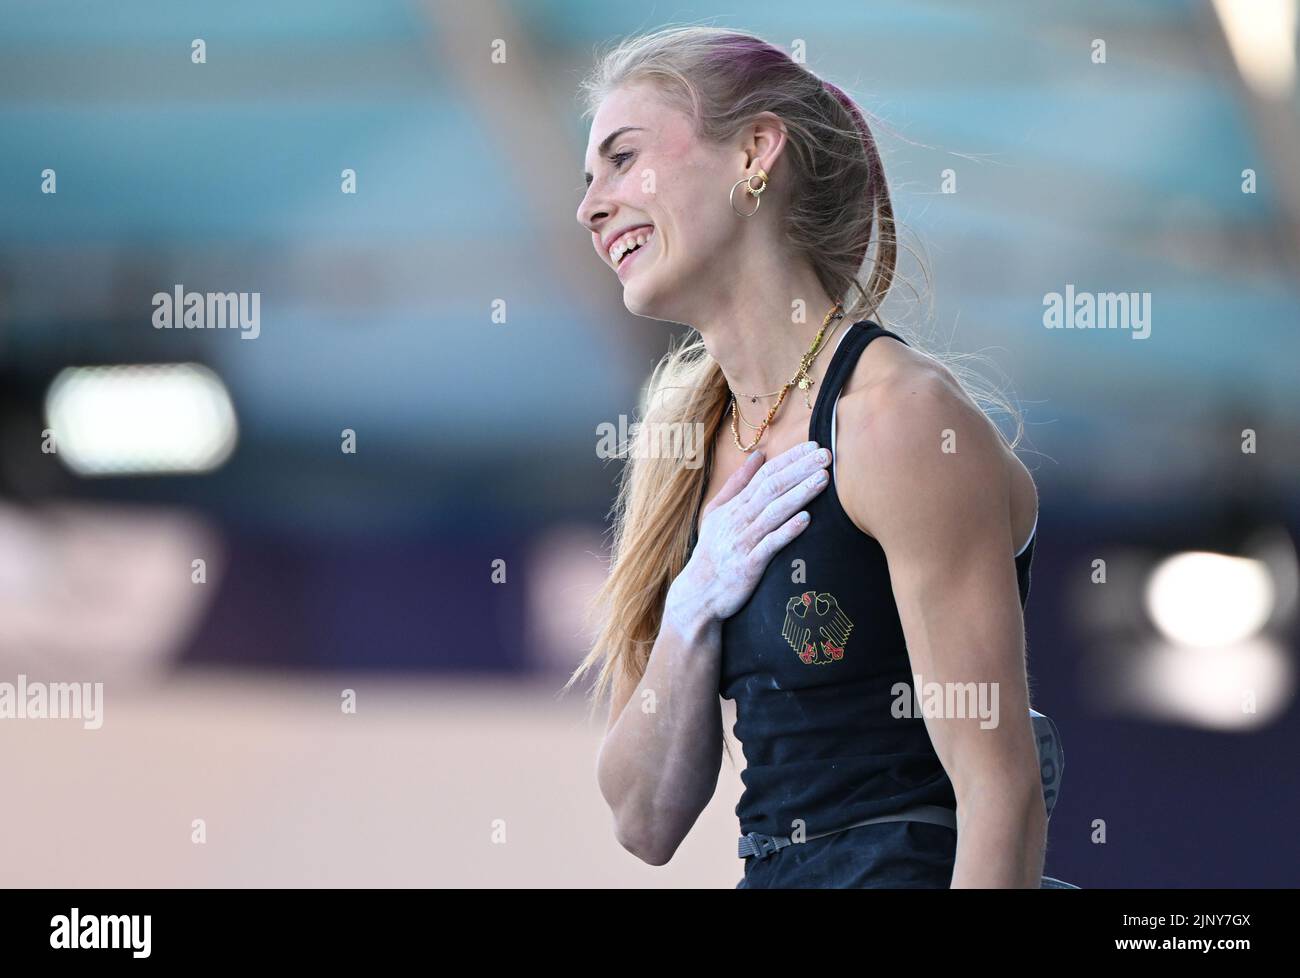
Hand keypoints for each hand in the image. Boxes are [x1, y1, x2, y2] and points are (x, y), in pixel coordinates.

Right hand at [669, 440, 831, 626]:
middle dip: (800, 470)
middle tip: (826, 455)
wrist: (698, 593)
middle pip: (772, 488)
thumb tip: (758, 455)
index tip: (813, 446)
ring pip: (774, 512)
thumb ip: (738, 483)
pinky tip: (806, 519)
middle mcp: (739, 519)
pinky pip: (770, 545)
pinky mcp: (748, 565)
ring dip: (799, 494)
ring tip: (823, 479)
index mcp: (735, 505)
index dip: (789, 459)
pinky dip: (787, 531)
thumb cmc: (712, 551)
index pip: (765, 475)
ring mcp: (743, 541)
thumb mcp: (717, 511)